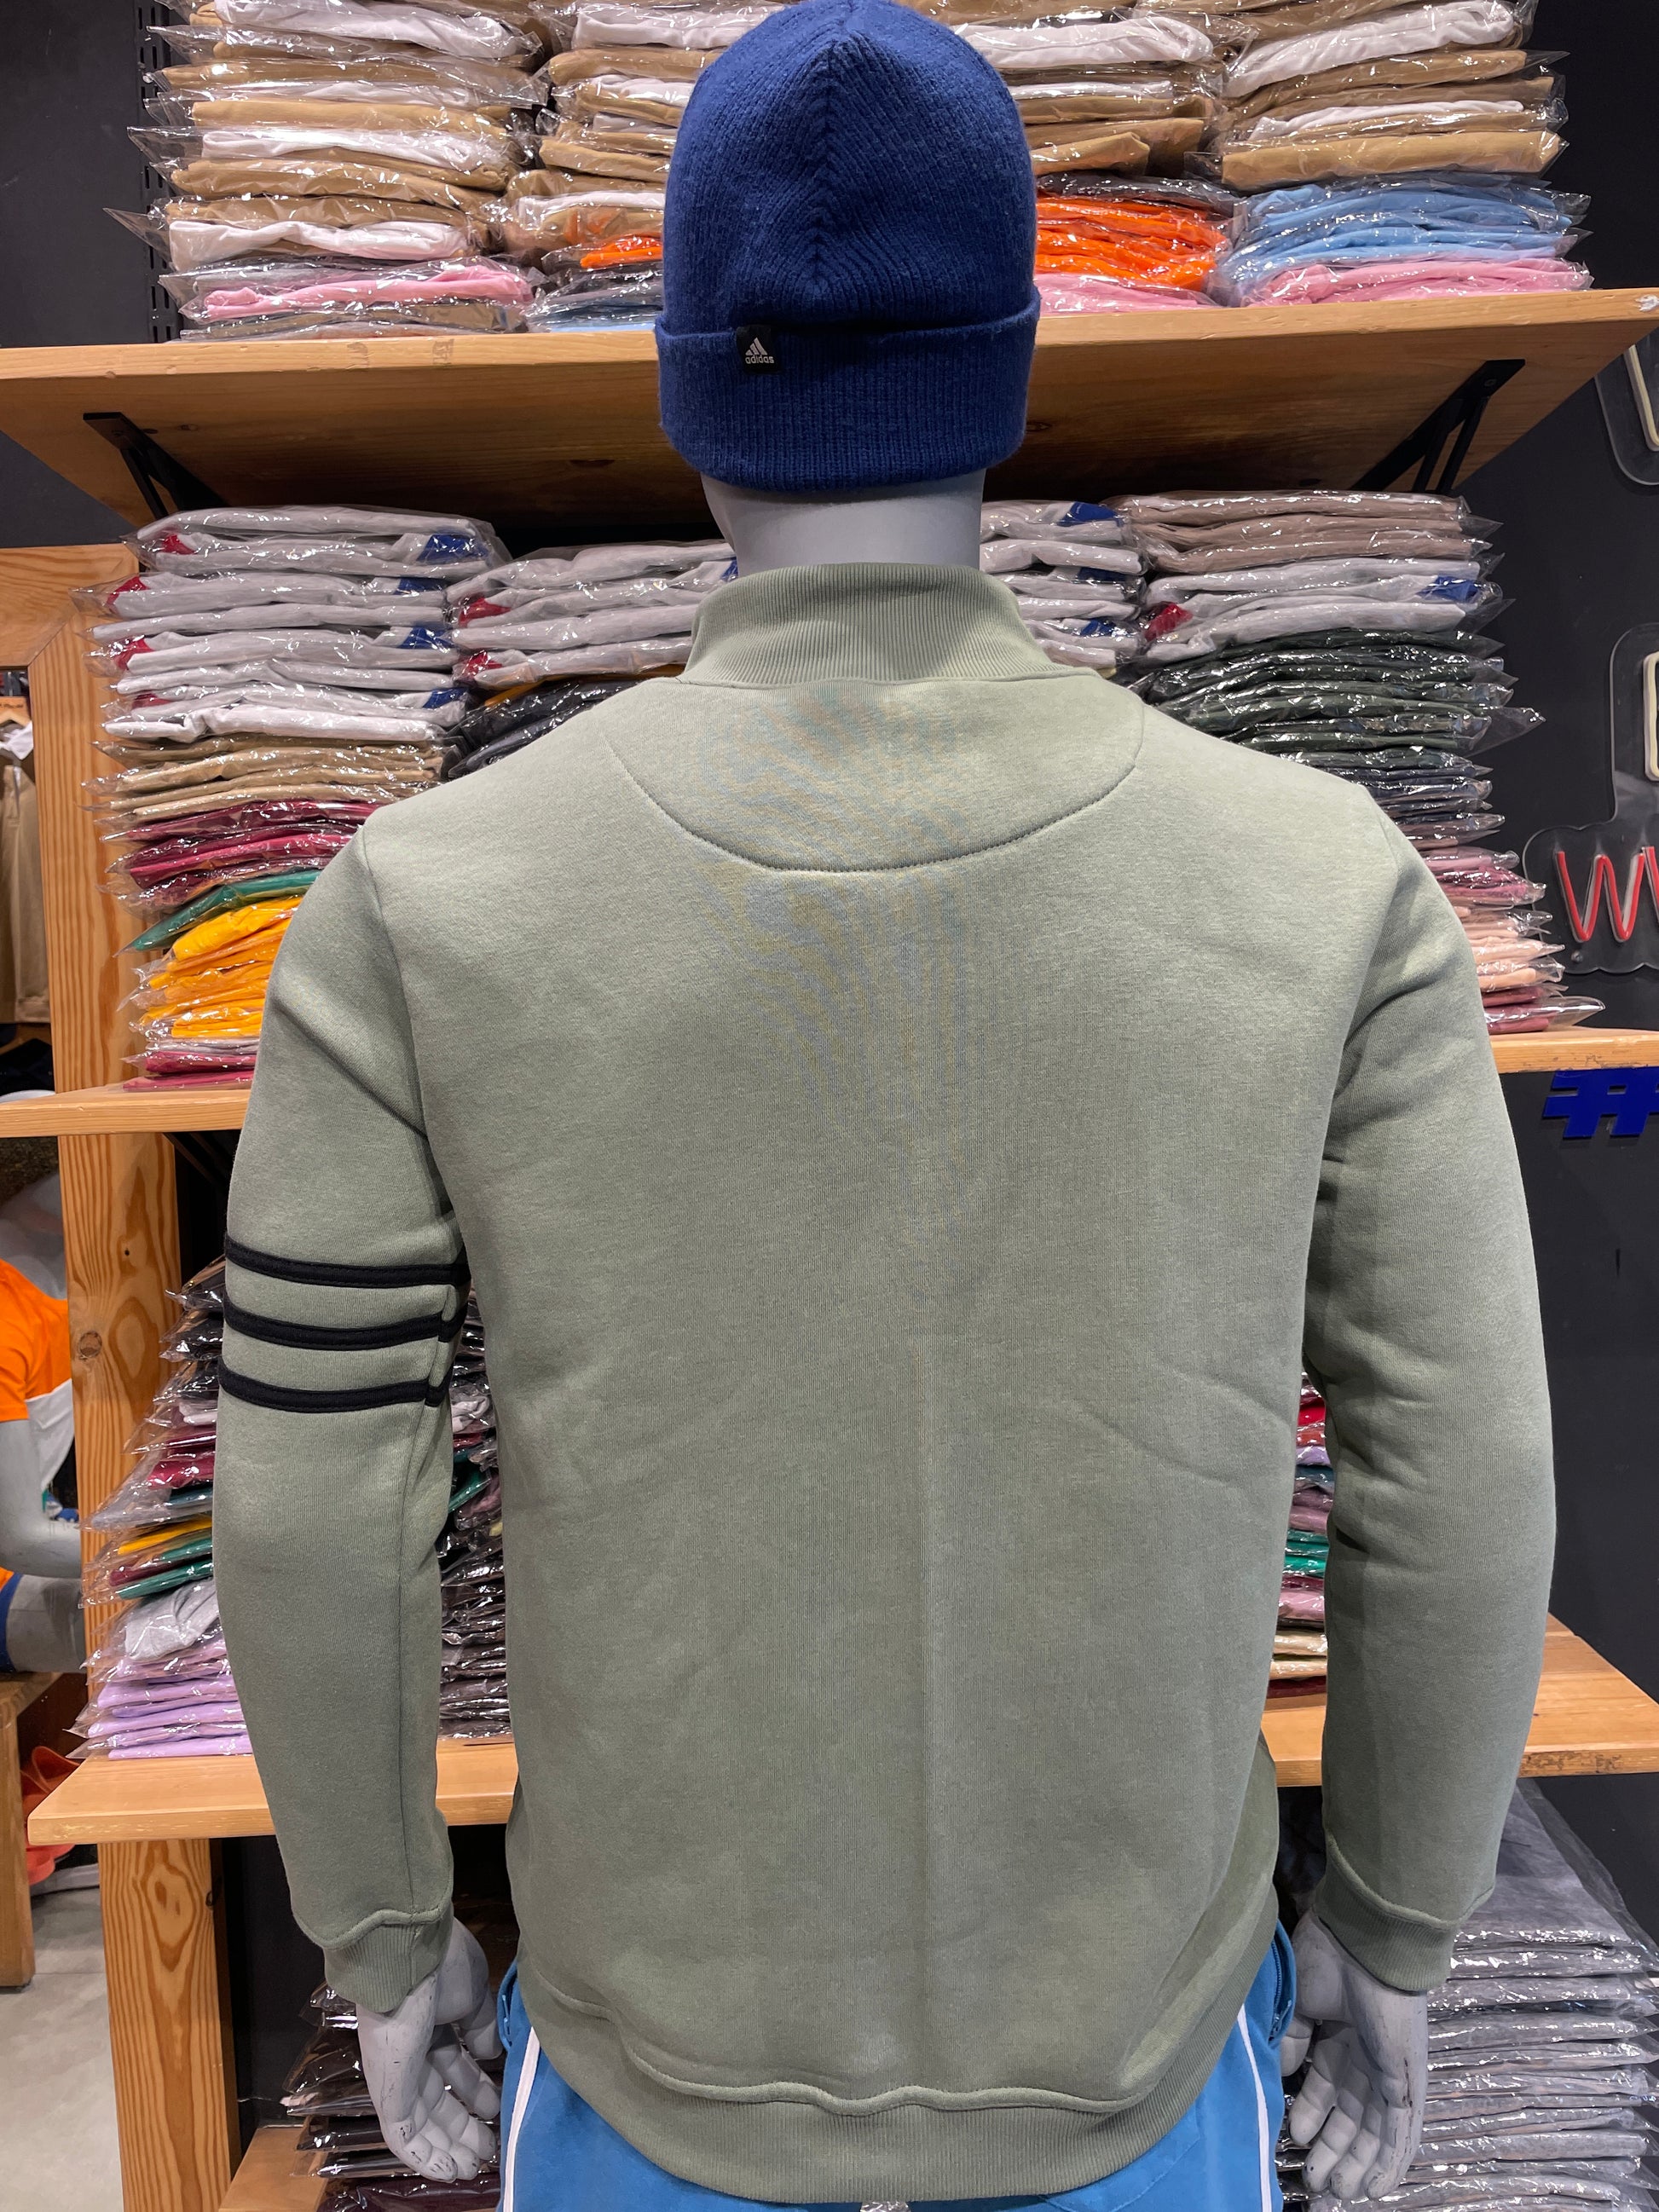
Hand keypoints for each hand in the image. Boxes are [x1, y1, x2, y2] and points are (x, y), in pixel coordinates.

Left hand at [356, 1919, 503, 2180]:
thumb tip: (493, 2054)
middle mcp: (413, 2052)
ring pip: (423, 2123)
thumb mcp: (474, 1996)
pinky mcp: (388, 2092)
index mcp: (433, 2023)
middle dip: (465, 2126)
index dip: (476, 2091)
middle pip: (439, 2100)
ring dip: (448, 2148)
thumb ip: (482, 2028)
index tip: (499, 2109)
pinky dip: (424, 2156)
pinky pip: (403, 2134)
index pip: (454, 2066)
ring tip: (475, 2168)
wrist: (406, 1956)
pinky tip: (447, 2170)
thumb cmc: (444, 1967)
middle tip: (490, 2148)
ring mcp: (398, 2074)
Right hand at [1280, 1910, 1427, 2207]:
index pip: (1325, 2088)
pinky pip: (1401, 2130)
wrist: (1366, 1941)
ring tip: (1341, 2194)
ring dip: (1359, 2165)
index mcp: (1338, 2036)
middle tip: (1317, 2183)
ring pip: (1374, 2132)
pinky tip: (1379, 2187)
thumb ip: (1294, 2039)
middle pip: (1351, 2118)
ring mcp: (1388, 2073)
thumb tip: (1285, 2073)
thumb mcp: (1300, 2002)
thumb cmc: (1329, 1959)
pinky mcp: (1405, 2081)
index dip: (1312, 2117)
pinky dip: (1391, 2160)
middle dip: (1334, 2151)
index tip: (1296, 2139)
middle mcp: (1365, 2059)